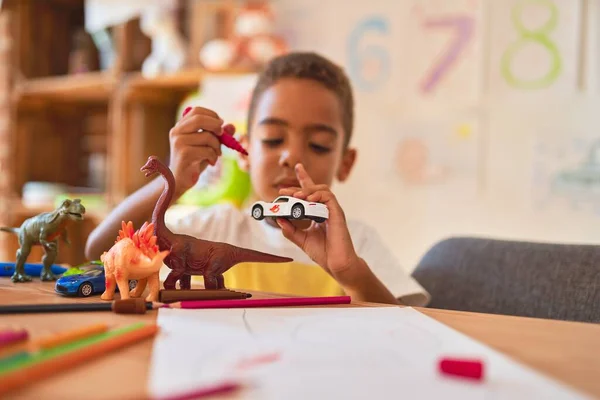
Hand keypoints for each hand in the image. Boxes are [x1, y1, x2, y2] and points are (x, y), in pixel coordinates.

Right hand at [168, 106, 223, 196]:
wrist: (179, 180)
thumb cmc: (194, 161)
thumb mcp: (208, 145)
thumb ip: (218, 135)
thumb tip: (232, 126)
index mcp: (181, 126)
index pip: (196, 111)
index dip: (212, 115)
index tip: (221, 124)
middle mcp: (177, 131)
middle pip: (200, 119)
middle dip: (216, 125)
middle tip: (222, 134)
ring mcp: (179, 142)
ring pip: (207, 136)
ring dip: (217, 146)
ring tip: (216, 154)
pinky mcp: (184, 154)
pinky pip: (207, 150)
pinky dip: (213, 156)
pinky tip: (211, 162)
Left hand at [276, 164, 359, 282]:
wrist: (337, 265)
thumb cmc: (324, 253)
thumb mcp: (302, 240)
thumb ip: (290, 230)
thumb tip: (278, 218)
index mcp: (318, 213)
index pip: (311, 192)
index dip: (304, 179)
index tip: (296, 169)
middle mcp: (326, 209)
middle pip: (314, 189)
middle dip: (299, 184)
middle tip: (283, 191)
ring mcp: (333, 211)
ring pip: (322, 190)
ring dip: (307, 191)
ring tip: (295, 197)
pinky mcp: (338, 214)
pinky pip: (329, 198)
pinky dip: (318, 196)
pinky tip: (308, 200)